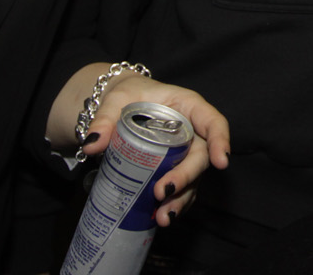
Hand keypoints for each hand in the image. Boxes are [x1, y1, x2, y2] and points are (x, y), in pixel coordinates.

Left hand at [63, 67, 230, 225]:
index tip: (220, 162)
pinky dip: (174, 203)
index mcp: (187, 106)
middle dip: (186, 177)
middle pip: (201, 156)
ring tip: (163, 217)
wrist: (119, 106)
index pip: (213, 122)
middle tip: (163, 192)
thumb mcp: (116, 100)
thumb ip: (105, 119)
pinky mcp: (173, 168)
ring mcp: (184, 152)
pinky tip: (160, 217)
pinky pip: (181, 188)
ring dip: (181, 199)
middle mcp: (192, 131)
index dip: (220, 141)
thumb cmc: (126, 95)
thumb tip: (92, 144)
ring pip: (193, 178)